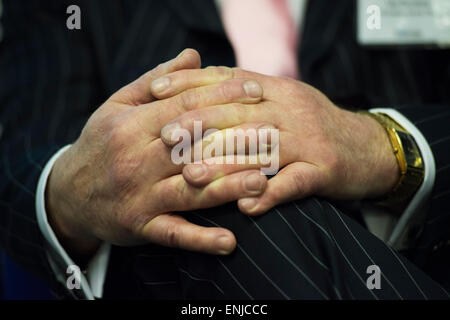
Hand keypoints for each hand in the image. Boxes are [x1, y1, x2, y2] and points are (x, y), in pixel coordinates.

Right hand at [46, 50, 266, 257]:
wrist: (68, 193)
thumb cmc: (101, 143)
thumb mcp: (118, 105)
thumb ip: (155, 80)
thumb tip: (193, 55)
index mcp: (130, 126)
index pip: (184, 107)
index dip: (222, 96)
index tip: (256, 90)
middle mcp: (135, 161)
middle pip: (192, 147)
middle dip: (235, 138)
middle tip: (273, 133)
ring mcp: (138, 197)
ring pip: (189, 191)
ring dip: (227, 187)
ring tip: (263, 182)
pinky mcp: (140, 227)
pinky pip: (174, 234)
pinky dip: (201, 240)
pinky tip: (230, 242)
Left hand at [155, 67, 399, 214]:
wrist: (368, 146)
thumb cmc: (313, 125)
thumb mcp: (283, 98)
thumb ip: (246, 91)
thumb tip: (201, 78)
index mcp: (277, 89)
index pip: (227, 79)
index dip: (190, 82)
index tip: (155, 90)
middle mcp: (291, 110)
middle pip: (239, 113)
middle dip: (199, 124)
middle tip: (165, 137)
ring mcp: (309, 140)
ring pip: (262, 150)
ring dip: (225, 164)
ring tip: (192, 177)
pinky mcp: (326, 171)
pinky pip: (294, 183)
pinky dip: (270, 195)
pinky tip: (246, 207)